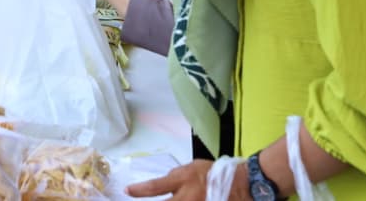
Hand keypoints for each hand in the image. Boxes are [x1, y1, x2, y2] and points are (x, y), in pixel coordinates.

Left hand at [128, 160, 246, 200]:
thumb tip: (163, 182)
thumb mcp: (191, 167)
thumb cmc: (213, 173)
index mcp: (182, 181)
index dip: (139, 190)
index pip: (155, 187)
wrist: (238, 184)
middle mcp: (186, 197)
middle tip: (135, 200)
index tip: (127, 191)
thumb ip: (175, 177)